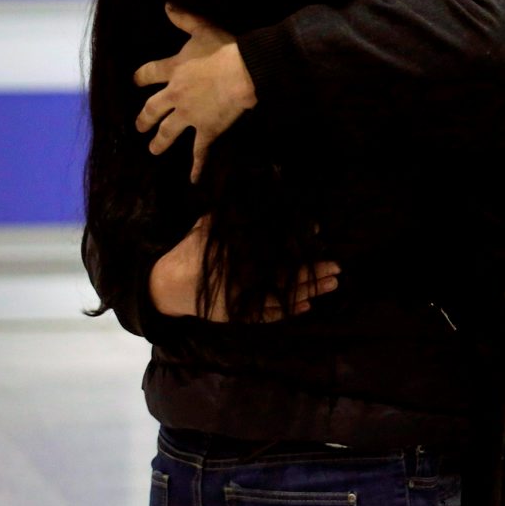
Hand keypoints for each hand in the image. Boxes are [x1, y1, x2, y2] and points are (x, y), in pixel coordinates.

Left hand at [134, 6, 257, 181]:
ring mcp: (189, 116)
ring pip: (168, 132)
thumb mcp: (203, 29)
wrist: (244, 72)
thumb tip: (167, 4)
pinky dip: (196, 166)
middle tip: (138, 126)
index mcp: (173, 70)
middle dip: (144, 118)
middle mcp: (175, 96)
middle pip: (152, 110)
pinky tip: (192, 179)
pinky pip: (199, 151)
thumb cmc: (225, 49)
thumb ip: (184, 18)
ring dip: (160, 142)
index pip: (148, 74)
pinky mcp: (207, 130)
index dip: (140, 78)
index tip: (135, 81)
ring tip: (153, 149)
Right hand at [149, 216, 339, 321]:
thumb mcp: (207, 228)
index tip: (317, 231)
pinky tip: (308, 307)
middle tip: (337, 266)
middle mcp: (243, 282)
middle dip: (313, 272)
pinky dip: (289, 311)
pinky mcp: (239, 316)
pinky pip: (269, 315)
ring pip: (283, 298)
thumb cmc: (191, 252)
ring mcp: (242, 301)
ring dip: (309, 291)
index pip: (275, 250)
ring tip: (332, 285)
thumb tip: (255, 190)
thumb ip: (229, 216)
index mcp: (237, 259)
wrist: (167, 287)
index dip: (297, 242)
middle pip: (286, 276)